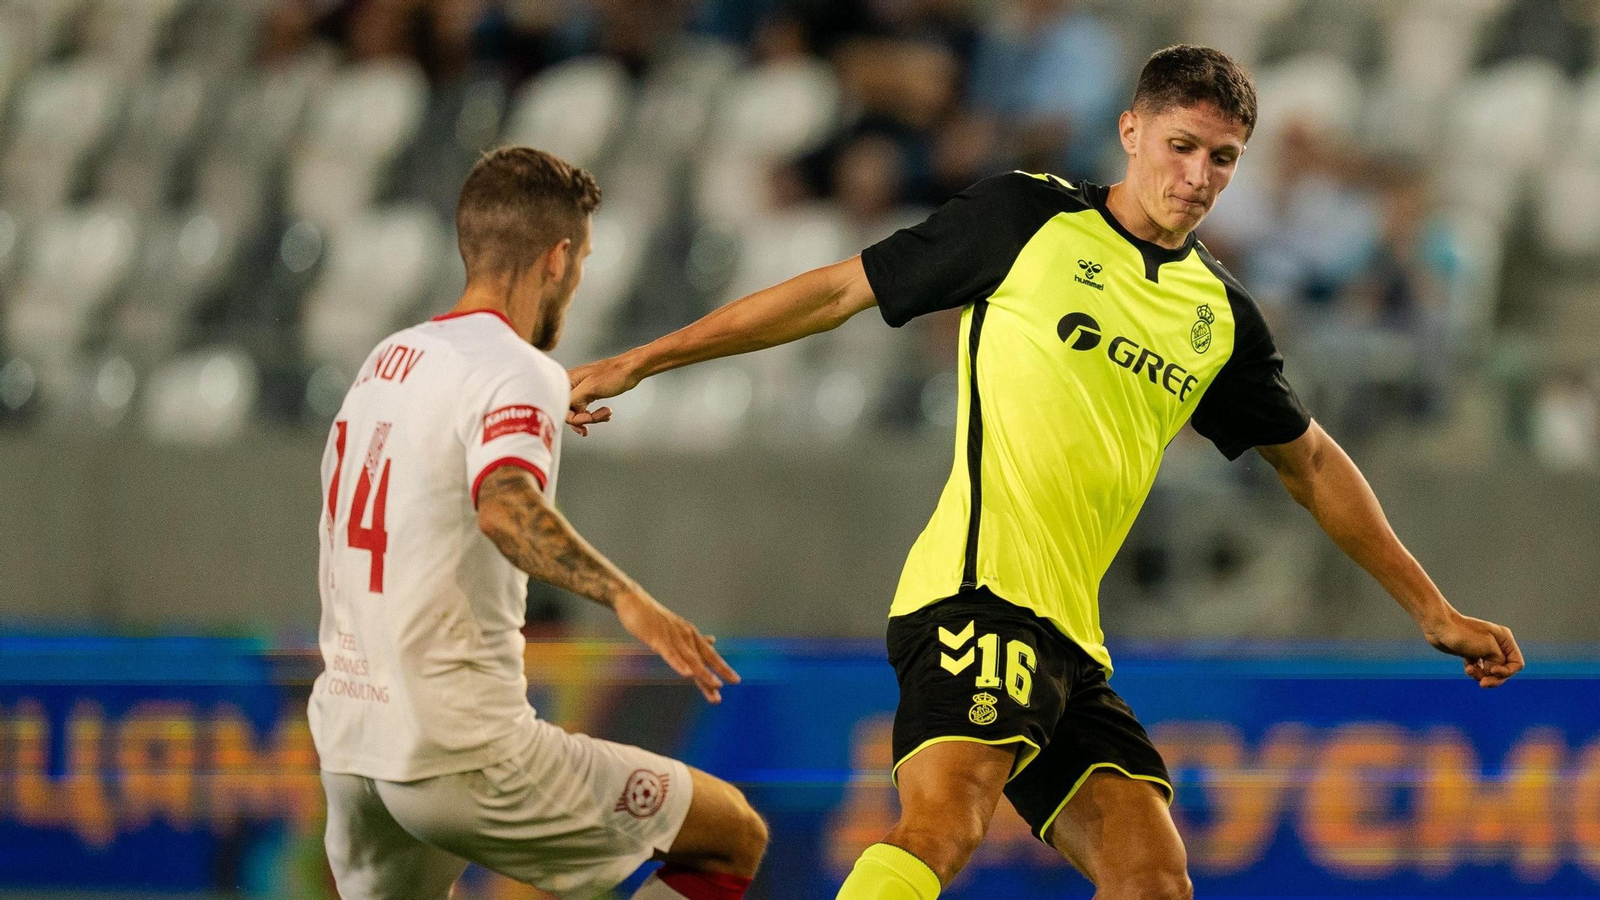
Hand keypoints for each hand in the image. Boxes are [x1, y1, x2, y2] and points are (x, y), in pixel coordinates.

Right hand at [565, 355, 636, 435]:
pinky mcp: (589, 394)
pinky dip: (595, 416)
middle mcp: (571, 385)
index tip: (589, 419)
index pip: (562, 407)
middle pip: (569, 411)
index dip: (574, 417)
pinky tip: (605, 415)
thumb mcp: (590, 388)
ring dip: (592, 418)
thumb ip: (573, 399)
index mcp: (568, 381)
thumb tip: (562, 411)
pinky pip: (585, 410)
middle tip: (599, 418)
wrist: (631, 369)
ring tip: (606, 414)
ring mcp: (580, 390)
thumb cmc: (613, 374)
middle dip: (584, 419)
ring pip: (578, 412)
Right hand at [615, 591, 739, 702]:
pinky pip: (670, 654)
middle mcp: (685, 636)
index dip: (722, 667)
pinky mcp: (657, 639)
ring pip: (690, 658)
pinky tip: (687, 674)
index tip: (736, 680)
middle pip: (704, 657)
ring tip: (715, 685)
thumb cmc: (653, 616)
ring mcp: (672, 637)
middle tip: (735, 682)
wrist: (633, 600)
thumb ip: (693, 639)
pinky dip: (679, 664)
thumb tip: (713, 641)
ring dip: (703, 673)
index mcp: (690, 635)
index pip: (709, 655)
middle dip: (719, 671)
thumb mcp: (677, 628)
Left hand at [1422, 610, 1524, 687]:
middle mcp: (1497, 644)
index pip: (1516, 663)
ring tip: (1469, 671)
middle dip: (1494, 679)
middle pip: (1504, 670)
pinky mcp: (1471, 653)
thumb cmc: (1463, 635)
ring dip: (1481, 676)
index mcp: (1505, 639)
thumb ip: (1499, 662)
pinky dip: (1474, 672)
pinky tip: (1467, 667)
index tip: (1492, 671)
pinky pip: (1479, 669)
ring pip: (1490, 671)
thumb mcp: (1488, 649)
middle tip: (1482, 684)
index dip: (1506, 672)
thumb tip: (1494, 673)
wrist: (1438, 627)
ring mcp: (1484, 649)